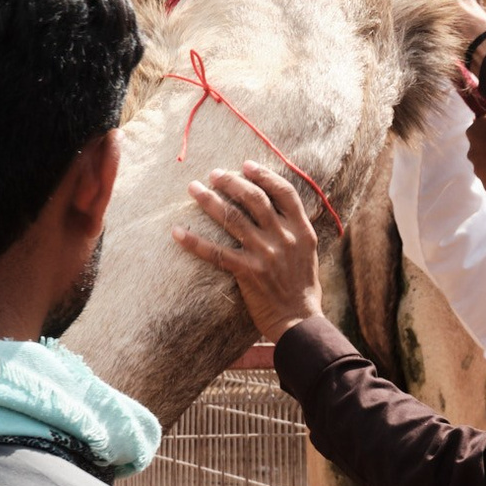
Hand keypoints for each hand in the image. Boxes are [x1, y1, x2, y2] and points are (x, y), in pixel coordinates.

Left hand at [170, 163, 323, 341]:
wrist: (300, 321)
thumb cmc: (302, 287)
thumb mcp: (307, 251)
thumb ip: (294, 228)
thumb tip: (274, 205)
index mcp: (302, 230)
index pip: (285, 192)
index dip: (265, 175)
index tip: (246, 165)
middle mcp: (284, 237)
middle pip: (255, 199)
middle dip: (232, 183)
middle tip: (214, 174)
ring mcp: (266, 254)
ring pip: (233, 219)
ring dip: (210, 201)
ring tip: (194, 188)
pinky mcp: (248, 272)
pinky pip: (216, 253)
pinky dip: (194, 241)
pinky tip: (177, 232)